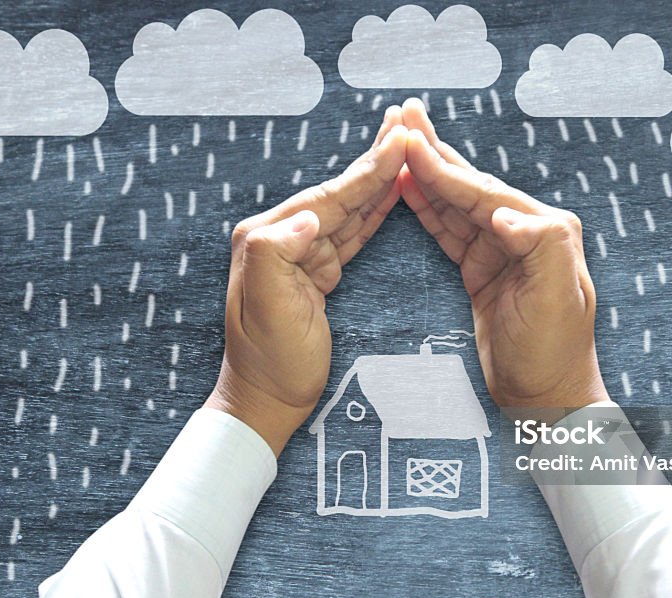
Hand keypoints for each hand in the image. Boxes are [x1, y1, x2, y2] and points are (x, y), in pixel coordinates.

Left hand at [205, 110, 408, 454]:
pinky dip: (374, 211)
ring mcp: (300, 254)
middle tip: (405, 123)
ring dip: (378, 179)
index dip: (365, 171)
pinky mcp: (317, 272)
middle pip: (339, 193)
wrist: (267, 400)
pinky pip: (352, 234)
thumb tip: (309, 217)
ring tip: (404, 147)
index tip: (397, 141)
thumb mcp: (267, 311)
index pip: (327, 197)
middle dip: (374, 161)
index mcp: (268, 239)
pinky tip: (392, 192)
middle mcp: (281, 238)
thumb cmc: (269, 361)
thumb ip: (277, 255)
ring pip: (349, 209)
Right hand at [398, 98, 607, 409]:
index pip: (485, 193)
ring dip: (427, 173)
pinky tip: (408, 187)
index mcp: (545, 230)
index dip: (445, 168)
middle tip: (402, 117)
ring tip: (398, 141)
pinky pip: (449, 231)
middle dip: (434, 153)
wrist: (545, 396)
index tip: (411, 143)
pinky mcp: (482, 270)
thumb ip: (540, 248)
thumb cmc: (554, 352)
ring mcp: (501, 250)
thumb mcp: (556, 301)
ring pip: (455, 204)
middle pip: (470, 186)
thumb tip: (504, 214)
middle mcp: (525, 232)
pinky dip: (427, 208)